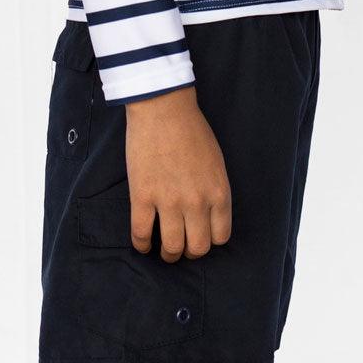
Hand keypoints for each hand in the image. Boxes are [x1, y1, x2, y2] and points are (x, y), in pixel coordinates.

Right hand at [125, 85, 231, 261]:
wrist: (163, 107)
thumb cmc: (191, 129)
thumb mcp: (216, 161)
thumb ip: (214, 190)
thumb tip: (207, 213)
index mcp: (219, 193)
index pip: (220, 237)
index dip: (209, 240)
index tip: (200, 236)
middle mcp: (197, 203)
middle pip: (197, 248)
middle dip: (189, 252)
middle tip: (181, 247)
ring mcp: (169, 202)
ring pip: (171, 248)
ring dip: (167, 254)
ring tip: (162, 251)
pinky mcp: (143, 197)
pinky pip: (142, 234)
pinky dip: (142, 244)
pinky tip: (142, 242)